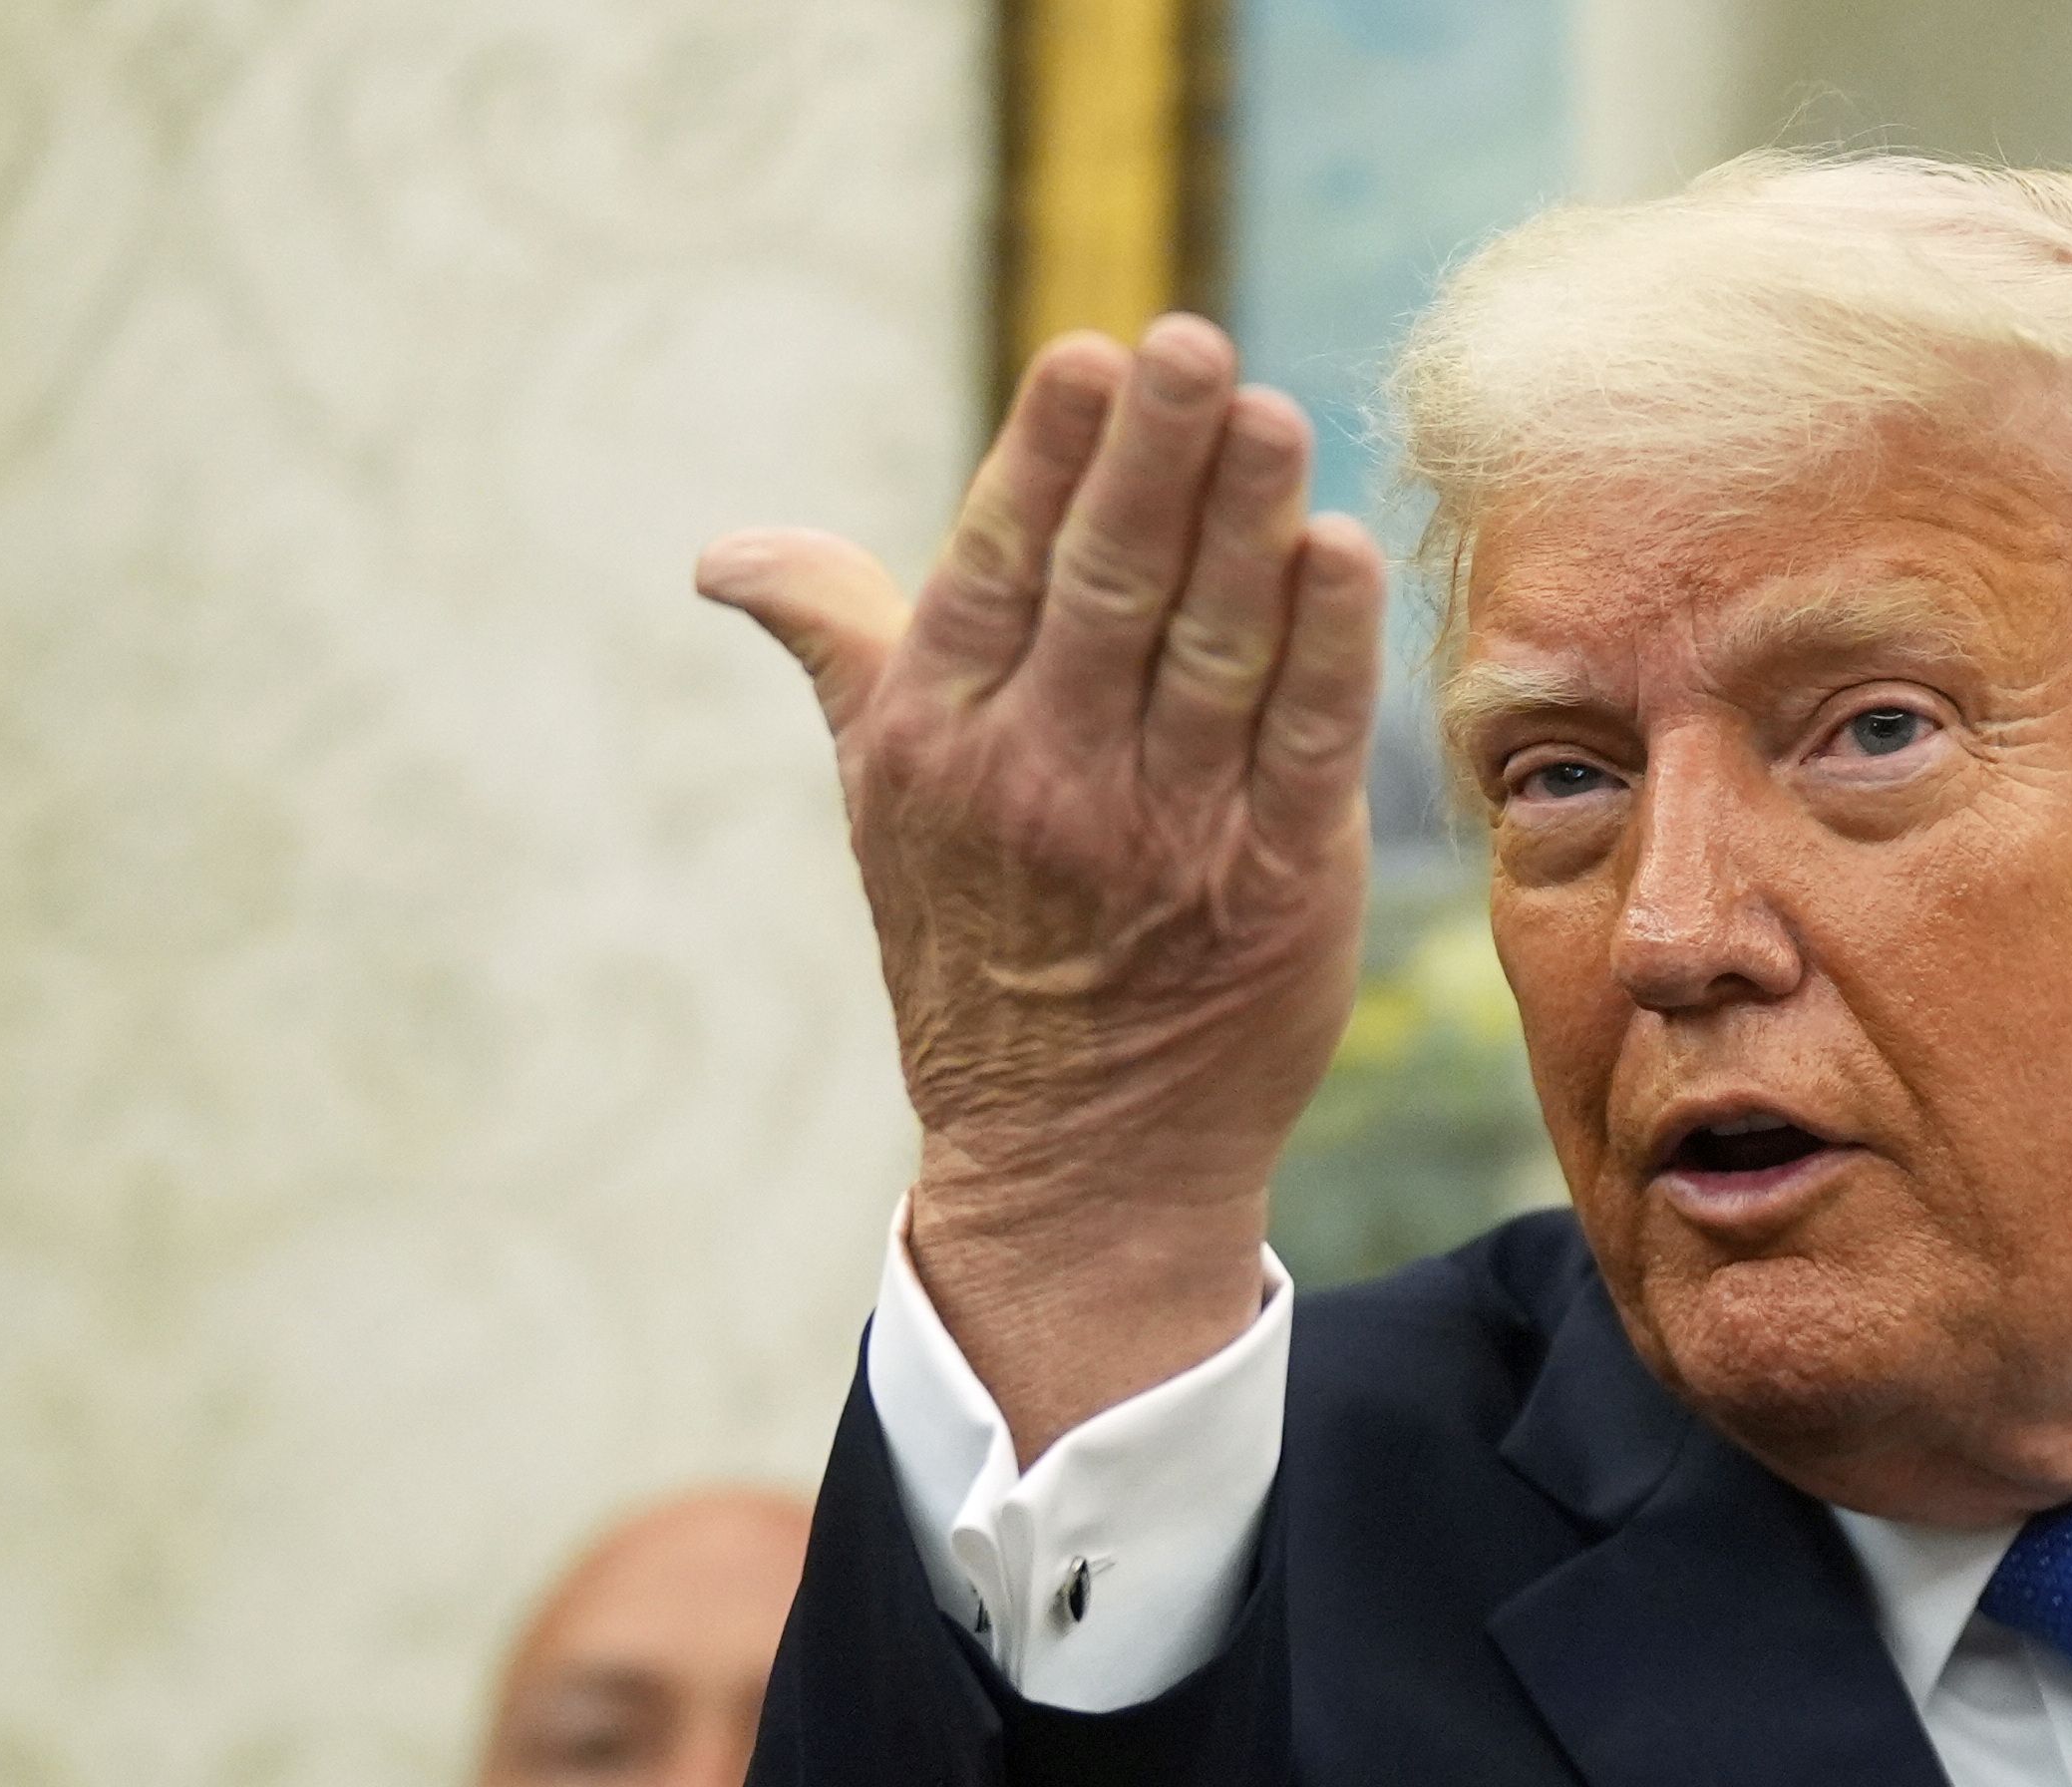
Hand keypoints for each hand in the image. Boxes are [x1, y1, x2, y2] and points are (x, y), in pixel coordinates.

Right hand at [699, 313, 1385, 1453]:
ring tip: (1278, 418)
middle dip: (1155, 459)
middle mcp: (1046, 777)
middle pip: (1110, 586)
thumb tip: (727, 552)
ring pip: (1216, 650)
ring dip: (1250, 526)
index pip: (999, 565)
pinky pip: (1305, 746)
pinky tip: (1344, 554)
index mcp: (943, 738)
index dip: (1048, 456)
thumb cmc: (974, 949)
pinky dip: (1329, 651)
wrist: (1076, 1157)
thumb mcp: (882, 799)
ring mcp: (1166, 834)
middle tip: (1195, 344)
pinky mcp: (1277, 888)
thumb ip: (838, 645)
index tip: (1090, 353)